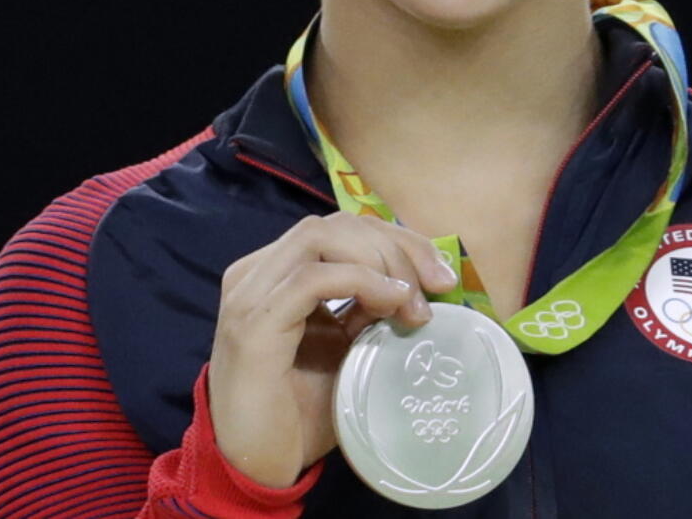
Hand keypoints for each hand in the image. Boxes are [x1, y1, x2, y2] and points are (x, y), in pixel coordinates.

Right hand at [207, 212, 457, 488]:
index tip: (441, 274)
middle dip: (397, 245)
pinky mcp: (253, 324)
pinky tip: (391, 302)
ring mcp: (250, 293)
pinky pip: (312, 279)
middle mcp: (257, 271)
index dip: (397, 238)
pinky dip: (361, 281)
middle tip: (439, 286)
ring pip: (322, 236)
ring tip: (413, 303)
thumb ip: (368, 308)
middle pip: (336, 223)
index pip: (341, 227)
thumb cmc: (300, 412)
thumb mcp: (346, 348)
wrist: (256, 469)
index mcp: (276, 270)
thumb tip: (421, 282)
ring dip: (382, 261)